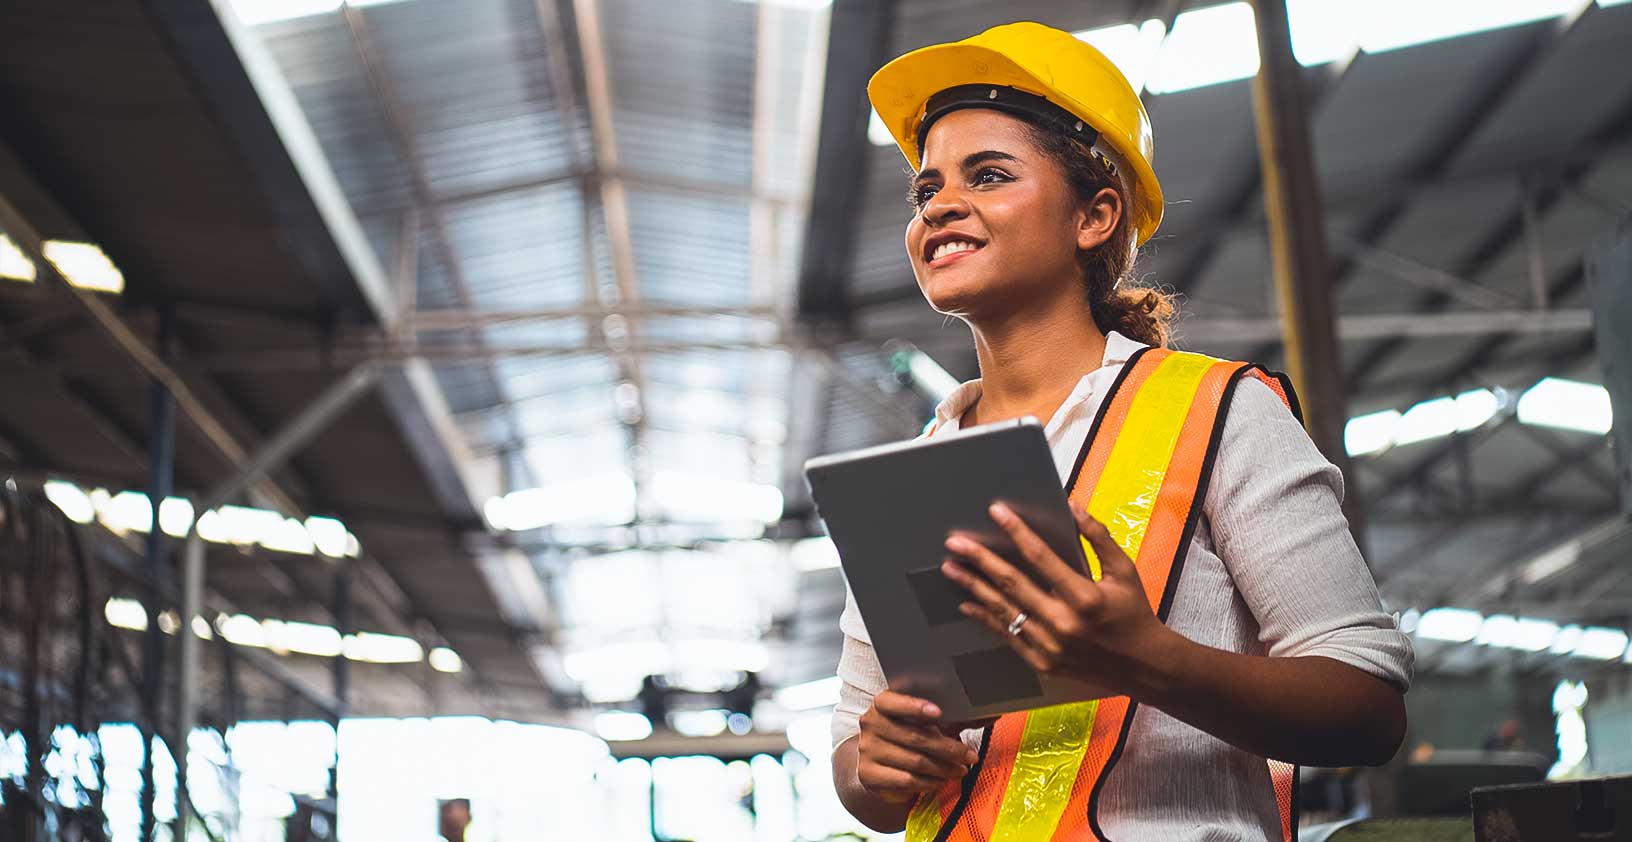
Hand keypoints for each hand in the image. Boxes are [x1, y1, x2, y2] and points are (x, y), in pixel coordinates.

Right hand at [856, 690, 978, 802]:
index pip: (892, 701)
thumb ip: (955, 717)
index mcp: (882, 704)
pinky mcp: (868, 775)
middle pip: (914, 737)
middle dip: (948, 749)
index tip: (938, 713)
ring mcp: (867, 750)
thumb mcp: (931, 724)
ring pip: (914, 761)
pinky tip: (939, 781)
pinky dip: (928, 782)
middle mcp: (870, 724)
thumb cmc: (910, 738)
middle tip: (970, 756)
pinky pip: (906, 780)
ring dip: (943, 768)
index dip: (914, 706)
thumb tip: (992, 712)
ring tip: (959, 770)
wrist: (882, 767)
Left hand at [940, 502, 1175, 695]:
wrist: (1143, 667)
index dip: (1016, 532)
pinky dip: (986, 618)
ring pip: (1003, 610)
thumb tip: (1073, 507)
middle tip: (954, 542)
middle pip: (1011, 584)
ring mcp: (1050, 647)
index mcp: (1085, 597)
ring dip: (974, 587)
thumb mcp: (1124, 570)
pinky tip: (968, 603)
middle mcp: (1064, 623)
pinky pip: (1008, 636)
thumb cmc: (1134, 613)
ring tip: (951, 568)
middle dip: (979, 560)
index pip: (1041, 558)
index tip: (995, 511)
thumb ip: (1099, 538)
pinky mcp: (1043, 663)